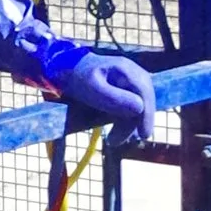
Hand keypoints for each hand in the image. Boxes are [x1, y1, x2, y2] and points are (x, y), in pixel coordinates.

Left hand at [24, 34, 159, 145]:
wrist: (63, 69)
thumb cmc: (76, 77)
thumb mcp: (92, 89)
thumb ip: (115, 98)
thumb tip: (140, 108)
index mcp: (126, 70)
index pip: (145, 93)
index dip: (147, 115)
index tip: (144, 135)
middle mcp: (133, 74)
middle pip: (144, 102)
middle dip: (133, 124)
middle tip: (115, 141)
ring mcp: (130, 82)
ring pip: (137, 108)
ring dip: (126, 125)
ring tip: (112, 140)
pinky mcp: (124, 91)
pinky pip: (130, 108)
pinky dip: (123, 121)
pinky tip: (114, 131)